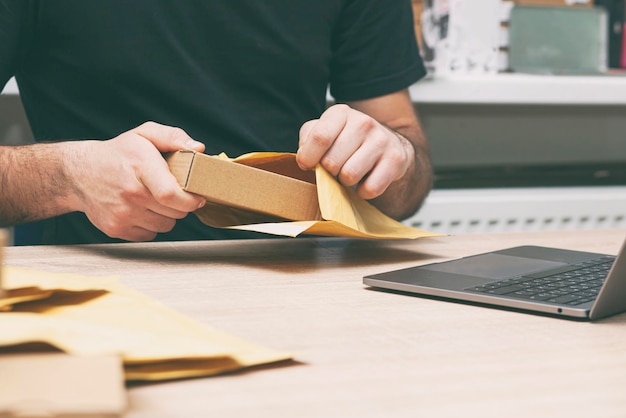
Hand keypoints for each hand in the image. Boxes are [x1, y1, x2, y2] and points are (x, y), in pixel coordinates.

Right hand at [66, 122, 205, 240]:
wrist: (79, 174)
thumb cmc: (119, 153)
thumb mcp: (144, 135)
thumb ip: (173, 137)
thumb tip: (199, 149)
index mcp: (140, 166)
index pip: (171, 195)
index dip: (191, 200)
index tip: (198, 197)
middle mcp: (130, 193)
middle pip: (175, 212)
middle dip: (181, 205)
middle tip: (173, 192)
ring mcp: (121, 213)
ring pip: (165, 225)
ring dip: (167, 215)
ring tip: (155, 199)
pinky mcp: (115, 228)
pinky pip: (149, 234)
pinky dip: (151, 225)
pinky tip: (142, 209)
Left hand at [296, 104, 413, 200]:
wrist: (387, 144)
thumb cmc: (346, 141)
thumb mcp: (324, 131)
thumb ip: (308, 139)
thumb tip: (304, 156)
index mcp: (341, 113)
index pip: (319, 137)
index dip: (308, 158)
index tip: (307, 165)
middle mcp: (363, 122)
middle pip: (332, 162)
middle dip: (329, 171)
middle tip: (336, 167)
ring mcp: (381, 140)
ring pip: (349, 176)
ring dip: (345, 182)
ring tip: (349, 172)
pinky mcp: (396, 160)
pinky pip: (370, 188)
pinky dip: (363, 192)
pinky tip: (365, 180)